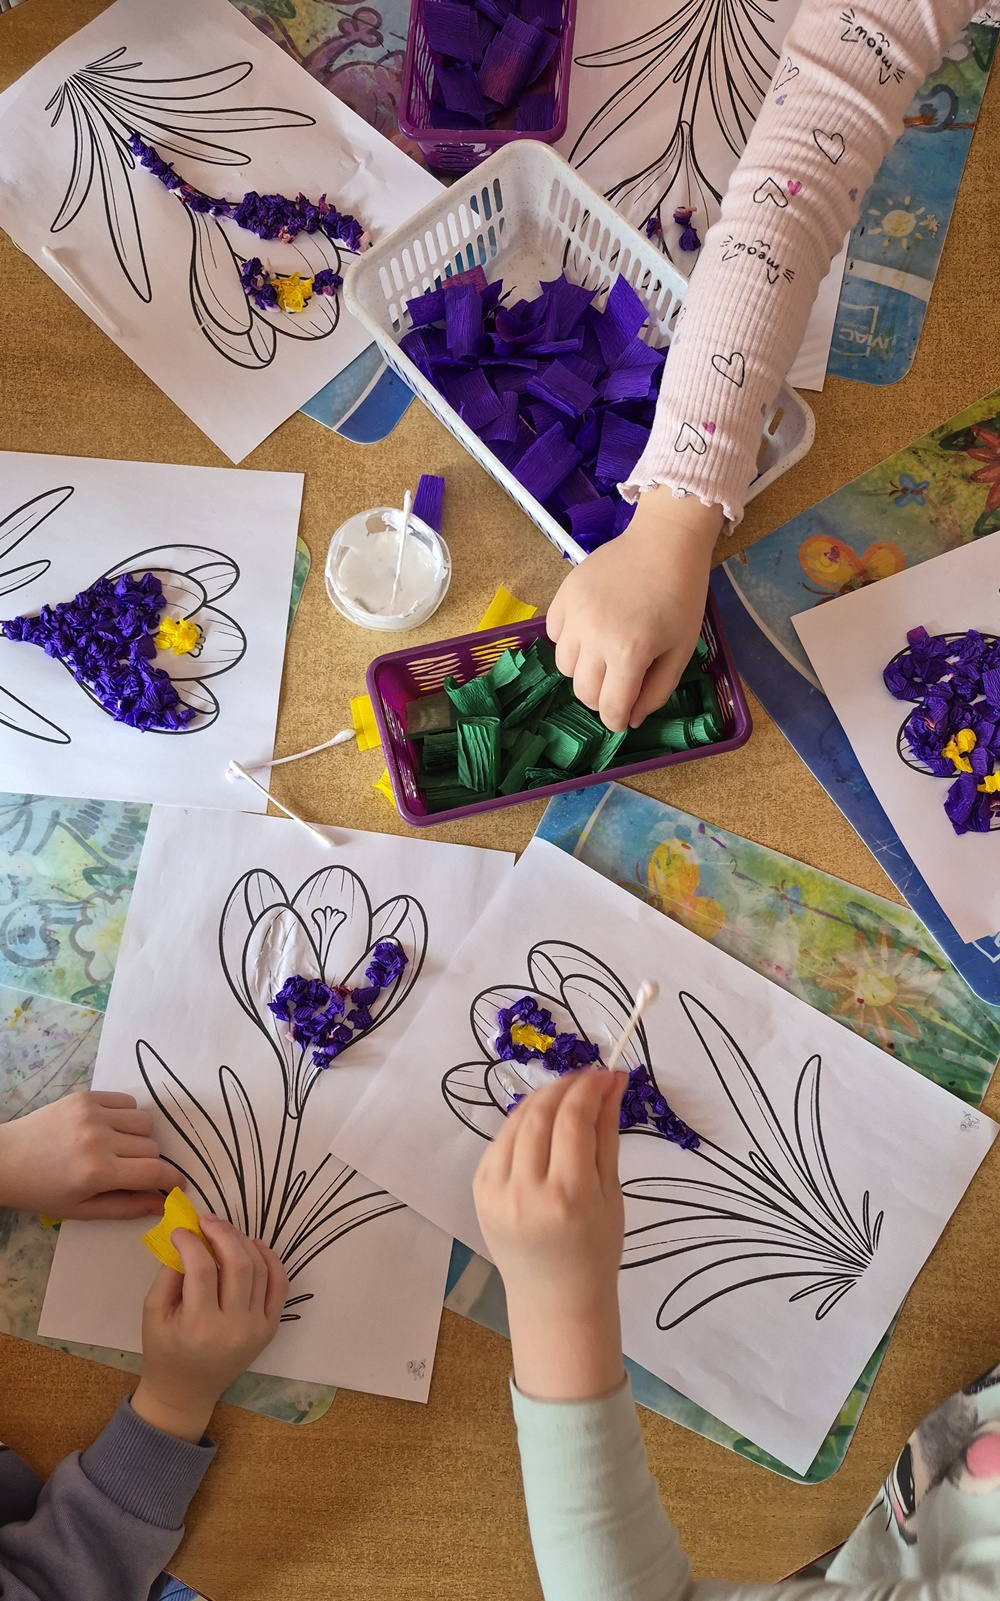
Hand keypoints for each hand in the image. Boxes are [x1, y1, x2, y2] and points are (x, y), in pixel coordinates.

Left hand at [0, 1091, 181, 1218]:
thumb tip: (162, 1204)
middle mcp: (99, 1140)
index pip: (154, 1171)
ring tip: (118, 1147)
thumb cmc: (43, 1191)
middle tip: (127, 1170)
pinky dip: (126, 1116)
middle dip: (147, 1162)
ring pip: (144, 1122)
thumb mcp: (82, 1210)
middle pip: (152, 1147)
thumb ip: (126, 1207)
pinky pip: (127, 1101)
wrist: (7, 1159)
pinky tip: (108, 1128)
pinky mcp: (86, 1097)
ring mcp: (93, 1114)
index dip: (172, 1179)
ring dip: (139, 1137)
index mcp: (98, 1173)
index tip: (176, 1184)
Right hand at [132, 1216, 287, 1442]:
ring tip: (224, 1231)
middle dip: (222, 1234)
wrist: (186, 1391)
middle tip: (206, 1220)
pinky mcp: (270, 1327)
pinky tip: (253, 1245)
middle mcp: (234, 1327)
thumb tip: (187, 1237)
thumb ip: (168, 1273)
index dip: (191, 1242)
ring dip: (243, 1242)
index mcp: (199, 1326)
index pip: (201, 1269)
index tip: (181, 1230)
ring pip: (260, 1269)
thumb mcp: (153, 1312)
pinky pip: (279, 1285)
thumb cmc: (164, 1351)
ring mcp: (257, 1328)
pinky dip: (270, 1260)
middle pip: (238, 1264)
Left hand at [474, 1069, 626, 1400]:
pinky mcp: (479, 1192)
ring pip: (516, 1122)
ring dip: (542, 1099)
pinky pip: (500, 1142)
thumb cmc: (595, 1251)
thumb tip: (612, 1082)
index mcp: (568, 1196)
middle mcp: (526, 1192)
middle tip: (588, 1078)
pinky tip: (541, 1123)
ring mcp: (496, 1193)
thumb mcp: (612, 1193)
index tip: (607, 1073)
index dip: (590, 1087)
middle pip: (540, 1114)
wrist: (555, 1300)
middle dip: (565, 1086)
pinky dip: (522, 1124)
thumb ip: (606, 1134)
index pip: (573, 1119)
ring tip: (567, 1095)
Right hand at [547, 488, 723, 731]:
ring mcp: (575, 616)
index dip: (617, 720)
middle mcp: (595, 637)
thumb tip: (633, 718)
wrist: (664, 542)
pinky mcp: (563, 596)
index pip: (610, 707)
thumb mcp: (681, 649)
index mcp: (630, 653)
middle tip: (618, 688)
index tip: (623, 719)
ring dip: (584, 672)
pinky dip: (569, 643)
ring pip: (565, 667)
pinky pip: (555, 636)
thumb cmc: (682, 596)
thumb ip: (658, 690)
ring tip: (603, 658)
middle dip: (601, 700)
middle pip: (583, 692)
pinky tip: (590, 632)